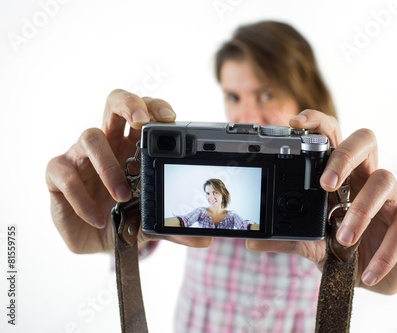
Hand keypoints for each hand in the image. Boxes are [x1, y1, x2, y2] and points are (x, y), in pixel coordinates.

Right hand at [46, 89, 211, 252]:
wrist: (99, 241)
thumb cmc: (126, 217)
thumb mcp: (152, 221)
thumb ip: (175, 227)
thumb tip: (206, 240)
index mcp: (133, 146)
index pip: (143, 112)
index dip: (154, 106)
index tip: (169, 118)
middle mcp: (109, 144)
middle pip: (114, 102)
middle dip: (128, 104)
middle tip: (142, 121)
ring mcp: (81, 155)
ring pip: (91, 137)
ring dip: (109, 166)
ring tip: (122, 196)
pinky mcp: (58, 174)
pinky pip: (64, 173)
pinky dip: (81, 197)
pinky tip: (97, 218)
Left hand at [246, 109, 396, 293]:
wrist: (369, 278)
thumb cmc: (342, 250)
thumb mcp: (311, 243)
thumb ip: (286, 238)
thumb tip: (252, 240)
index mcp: (343, 176)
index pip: (333, 136)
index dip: (318, 123)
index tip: (295, 123)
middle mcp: (368, 178)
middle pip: (365, 140)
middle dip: (344, 155)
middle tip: (325, 183)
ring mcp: (394, 195)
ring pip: (385, 180)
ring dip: (362, 211)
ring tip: (343, 240)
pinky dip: (387, 250)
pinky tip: (369, 272)